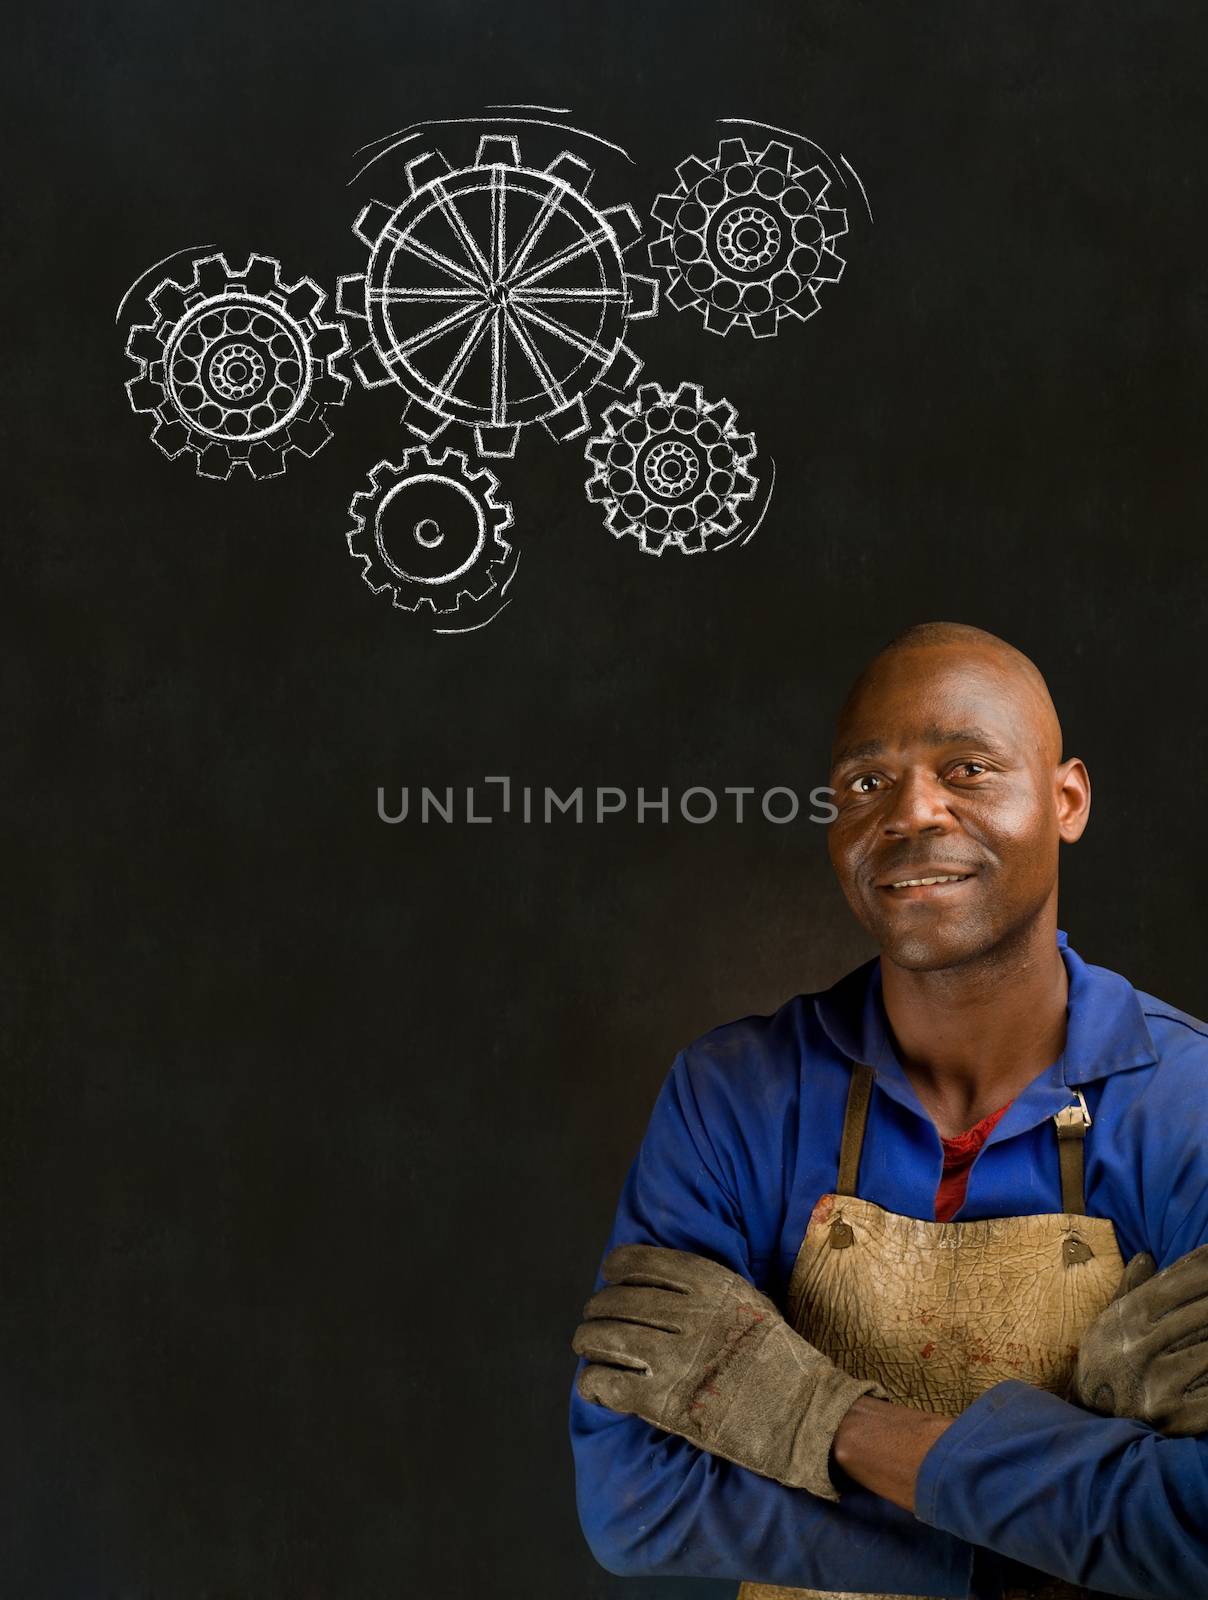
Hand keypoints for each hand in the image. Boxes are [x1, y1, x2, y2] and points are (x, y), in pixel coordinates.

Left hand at [572, 1243, 884, 1500]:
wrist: (803, 1411)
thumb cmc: (778, 1354)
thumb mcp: (748, 1297)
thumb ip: (705, 1287)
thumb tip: (660, 1282)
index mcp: (707, 1281)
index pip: (637, 1262)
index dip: (615, 1270)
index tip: (610, 1279)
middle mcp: (685, 1312)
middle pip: (614, 1301)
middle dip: (597, 1310)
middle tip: (594, 1320)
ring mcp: (672, 1358)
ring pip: (602, 1338)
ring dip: (587, 1341)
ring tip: (587, 1347)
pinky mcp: (663, 1402)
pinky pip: (606, 1383)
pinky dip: (592, 1382)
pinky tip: (596, 1383)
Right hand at [1074, 1244, 1207, 1433]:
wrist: (1090, 1418)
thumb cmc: (1105, 1361)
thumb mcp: (1108, 1321)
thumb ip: (1130, 1289)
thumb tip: (1147, 1255)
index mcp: (1126, 1320)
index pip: (1173, 1286)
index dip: (1201, 1270)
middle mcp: (1140, 1347)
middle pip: (1198, 1314)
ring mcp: (1159, 1383)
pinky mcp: (1177, 1416)